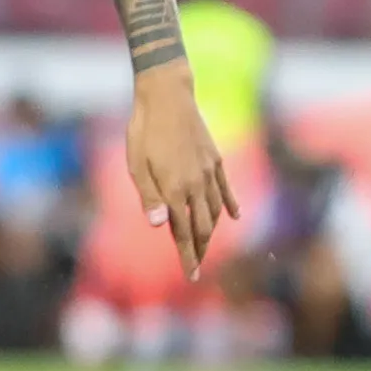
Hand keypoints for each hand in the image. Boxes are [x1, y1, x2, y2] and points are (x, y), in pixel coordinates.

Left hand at [126, 63, 240, 280]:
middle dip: (199, 251)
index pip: (182, 232)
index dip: (186, 256)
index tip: (190, 276)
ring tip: (206, 247)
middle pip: (202, 227)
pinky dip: (230, 205)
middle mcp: (195, 184)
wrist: (167, 95)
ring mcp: (208, 171)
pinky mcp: (214, 159)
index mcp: (174, 189)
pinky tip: (235, 218)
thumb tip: (160, 226)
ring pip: (214, 211)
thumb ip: (149, 196)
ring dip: (211, 232)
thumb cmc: (144, 129)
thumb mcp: (135, 164)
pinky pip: (225, 189)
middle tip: (196, 268)